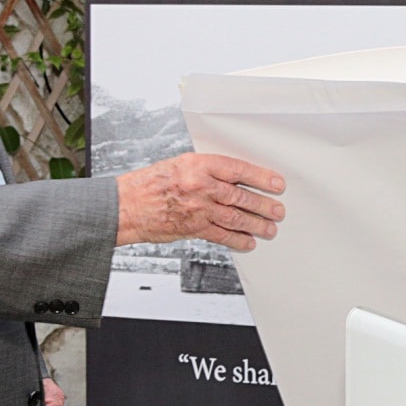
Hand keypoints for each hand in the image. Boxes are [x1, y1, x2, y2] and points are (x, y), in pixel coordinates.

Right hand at [115, 153, 285, 250]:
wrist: (127, 206)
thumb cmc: (151, 183)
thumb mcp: (181, 164)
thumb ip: (207, 170)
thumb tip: (235, 177)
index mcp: (198, 165)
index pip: (238, 169)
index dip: (261, 177)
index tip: (276, 183)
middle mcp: (200, 186)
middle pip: (241, 196)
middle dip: (264, 205)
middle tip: (278, 209)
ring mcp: (198, 209)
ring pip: (236, 217)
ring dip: (257, 224)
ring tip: (270, 228)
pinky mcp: (193, 228)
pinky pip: (222, 235)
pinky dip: (238, 239)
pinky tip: (248, 241)